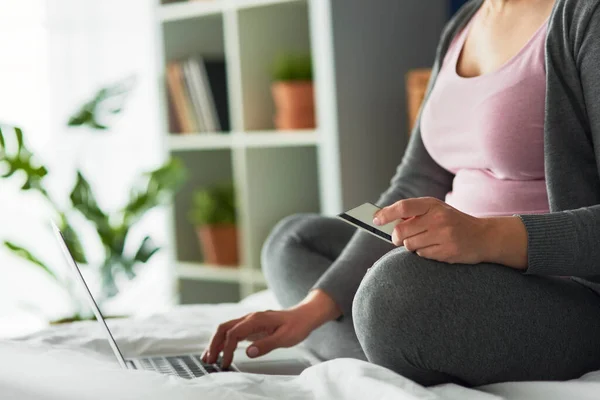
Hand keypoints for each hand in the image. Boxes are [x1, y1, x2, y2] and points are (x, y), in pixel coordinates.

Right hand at [201, 309, 312, 368]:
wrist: (304, 316)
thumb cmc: (296, 326)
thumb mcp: (284, 338)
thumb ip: (266, 345)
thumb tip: (249, 352)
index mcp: (256, 319)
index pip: (233, 333)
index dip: (227, 349)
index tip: (226, 363)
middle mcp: (250, 318)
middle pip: (224, 328)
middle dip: (214, 344)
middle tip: (208, 360)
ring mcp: (250, 321)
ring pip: (227, 329)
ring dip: (216, 342)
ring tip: (209, 357)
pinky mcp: (252, 325)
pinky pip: (233, 331)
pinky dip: (224, 340)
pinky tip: (221, 350)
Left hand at [373, 197, 491, 264]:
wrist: (484, 236)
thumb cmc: (453, 222)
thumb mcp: (437, 210)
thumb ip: (415, 213)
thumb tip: (386, 219)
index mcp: (433, 205)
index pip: (404, 207)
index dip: (386, 214)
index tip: (375, 220)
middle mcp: (438, 218)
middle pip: (401, 231)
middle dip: (396, 237)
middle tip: (398, 238)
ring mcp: (443, 236)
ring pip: (410, 245)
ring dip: (411, 245)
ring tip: (424, 241)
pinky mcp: (447, 251)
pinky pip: (422, 255)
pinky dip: (423, 253)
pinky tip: (435, 248)